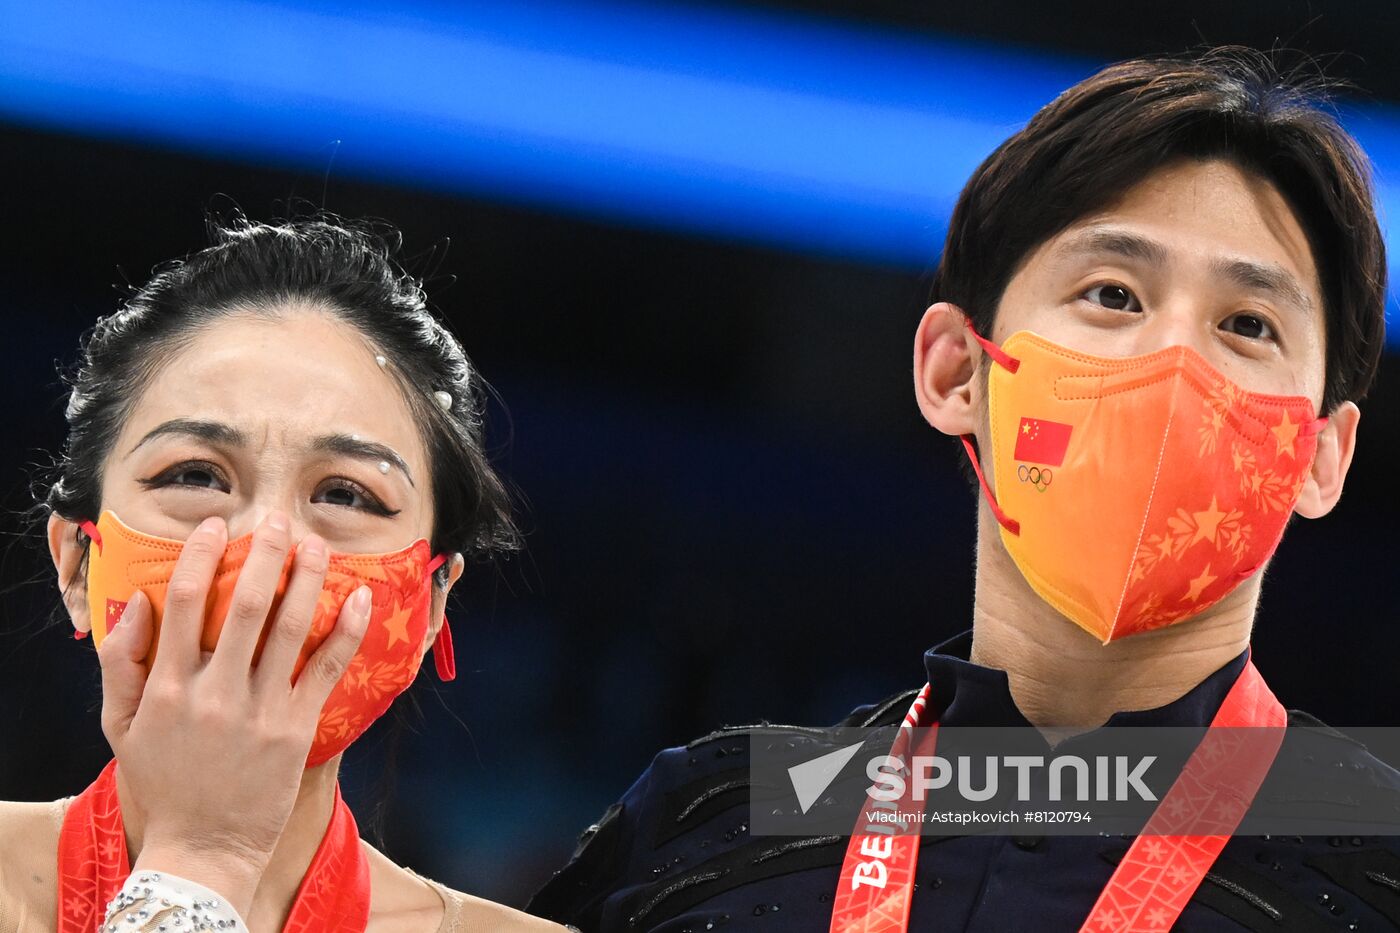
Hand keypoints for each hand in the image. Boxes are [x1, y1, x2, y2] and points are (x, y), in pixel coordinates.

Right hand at [94, 510, 370, 918]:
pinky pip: (328, 667)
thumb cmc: (163, 781)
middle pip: (246, 605)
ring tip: (319, 544)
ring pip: (291, 627)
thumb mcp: (121, 727)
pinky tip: (361, 596)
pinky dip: (348, 628)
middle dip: (265, 553)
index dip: (203, 556)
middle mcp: (216, 692)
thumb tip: (138, 604)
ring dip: (309, 578)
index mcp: (168, 687)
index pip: (186, 604)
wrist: (203, 846)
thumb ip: (121, 664)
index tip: (217, 524)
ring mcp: (260, 709)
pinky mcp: (297, 727)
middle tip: (278, 519)